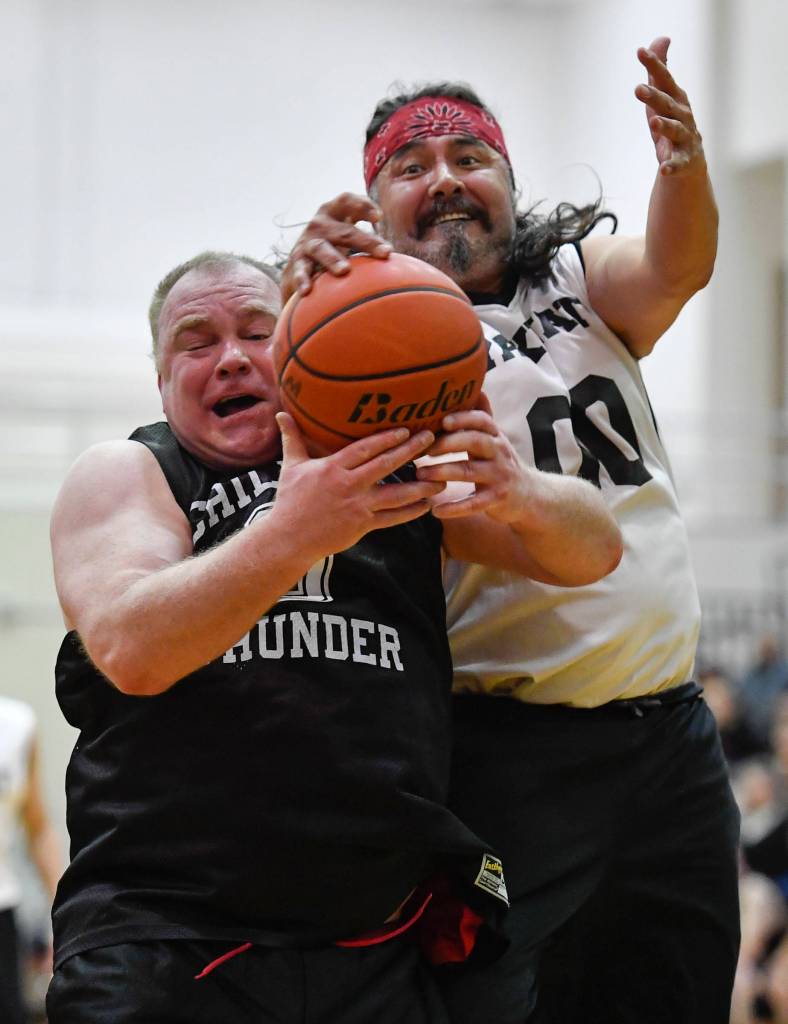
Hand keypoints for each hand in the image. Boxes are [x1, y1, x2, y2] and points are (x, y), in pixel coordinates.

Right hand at [274, 413, 443, 558]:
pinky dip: (411, 512)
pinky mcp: (363, 525)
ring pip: (396, 494)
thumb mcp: (290, 467)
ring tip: (442, 478)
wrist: (288, 538)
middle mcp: (349, 485)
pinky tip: (427, 505)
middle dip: (410, 451)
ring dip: (421, 486)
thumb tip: (281, 413)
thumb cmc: (289, 501)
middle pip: (385, 465)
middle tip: (430, 439)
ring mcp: (358, 506)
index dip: (386, 438)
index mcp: (332, 468)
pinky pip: (392, 518)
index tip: (406, 429)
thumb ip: (292, 438)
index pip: (364, 448)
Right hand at [280, 193, 391, 301]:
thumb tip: (401, 258)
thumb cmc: (334, 249)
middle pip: (344, 231)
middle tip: (385, 253)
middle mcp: (320, 224)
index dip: (362, 205)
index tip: (379, 217)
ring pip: (321, 249)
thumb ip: (368, 239)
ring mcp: (307, 243)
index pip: (347, 201)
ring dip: (333, 259)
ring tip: (344, 271)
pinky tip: (308, 290)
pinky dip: (303, 279)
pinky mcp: (297, 261)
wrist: (299, 265)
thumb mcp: (347, 237)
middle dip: (366, 241)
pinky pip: (301, 270)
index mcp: (334, 213)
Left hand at [415, 394, 533, 522]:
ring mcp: (499, 476)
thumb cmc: (503, 463)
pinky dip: (455, 508)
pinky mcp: (497, 499)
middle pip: (475, 442)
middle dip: (449, 443)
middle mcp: (499, 453)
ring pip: (470, 471)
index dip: (463, 418)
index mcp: (494, 436)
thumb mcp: (496, 438)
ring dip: (443, 472)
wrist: (531, 495)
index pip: (481, 420)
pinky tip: (437, 511)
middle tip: (425, 449)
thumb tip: (476, 386)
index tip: (443, 420)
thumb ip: (483, 417)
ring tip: (420, 475)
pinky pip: (474, 503)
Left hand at [635, 37, 704, 176]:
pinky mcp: (684, 160)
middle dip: (654, 96)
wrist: (689, 162)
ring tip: (653, 122)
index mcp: (675, 99)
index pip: (664, 79)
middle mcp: (682, 116)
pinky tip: (664, 169)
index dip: (654, 65)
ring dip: (665, 126)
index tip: (640, 52)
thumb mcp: (663, 97)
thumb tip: (661, 39)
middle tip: (638, 88)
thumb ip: (658, 72)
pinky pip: (678, 163)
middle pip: (667, 104)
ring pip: (675, 131)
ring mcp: (685, 138)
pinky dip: (672, 166)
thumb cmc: (672, 123)